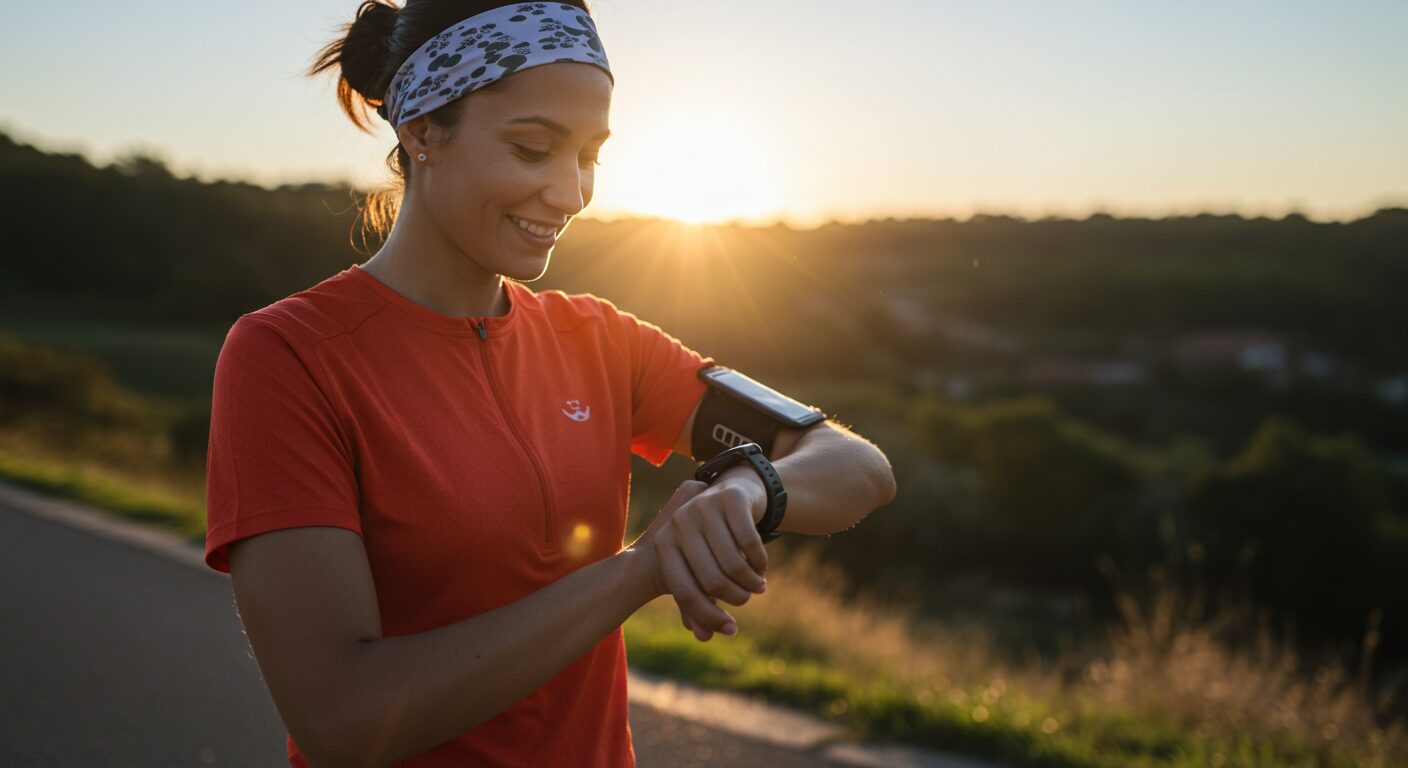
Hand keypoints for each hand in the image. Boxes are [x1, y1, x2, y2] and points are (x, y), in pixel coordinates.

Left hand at [631, 473, 769, 641]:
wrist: (730, 494)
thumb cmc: (709, 541)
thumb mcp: (698, 568)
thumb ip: (696, 602)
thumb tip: (703, 637)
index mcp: (664, 544)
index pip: (684, 592)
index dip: (708, 616)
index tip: (731, 629)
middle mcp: (680, 522)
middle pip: (712, 581)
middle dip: (736, 597)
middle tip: (748, 598)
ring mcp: (704, 507)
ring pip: (734, 564)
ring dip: (751, 583)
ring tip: (757, 586)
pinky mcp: (730, 498)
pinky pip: (750, 543)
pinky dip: (760, 562)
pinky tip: (762, 567)